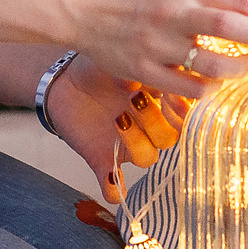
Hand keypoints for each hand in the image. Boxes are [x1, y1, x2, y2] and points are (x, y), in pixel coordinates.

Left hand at [45, 55, 192, 201]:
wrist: (64, 80)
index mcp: (160, 104)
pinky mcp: (103, 159)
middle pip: (169, 138)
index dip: (181, 109)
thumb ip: (142, 69)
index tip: (170, 94)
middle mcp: (148, 129)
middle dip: (156, 120)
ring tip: (119, 118)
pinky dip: (114, 187)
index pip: (184, 115)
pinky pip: (114, 186)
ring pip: (147, 158)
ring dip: (137, 142)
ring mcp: (127, 146)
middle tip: (136, 98)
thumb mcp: (121, 61)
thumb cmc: (99, 67)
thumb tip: (159, 71)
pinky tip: (113, 181)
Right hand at [61, 0, 247, 98]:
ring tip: (247, 66)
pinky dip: (207, 88)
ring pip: (211, 64)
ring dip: (238, 68)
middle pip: (230, 27)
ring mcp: (157, 44)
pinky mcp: (143, 70)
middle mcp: (172, 13)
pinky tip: (215, 83)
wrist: (82, 6)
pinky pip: (186, 87)